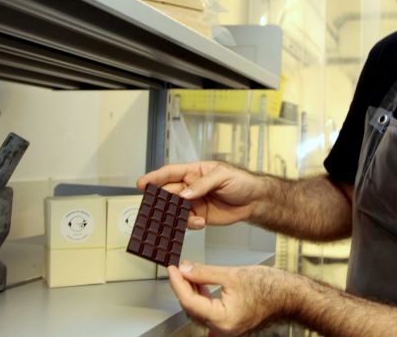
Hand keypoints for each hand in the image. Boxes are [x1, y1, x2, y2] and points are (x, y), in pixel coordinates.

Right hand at [137, 162, 261, 228]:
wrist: (254, 200)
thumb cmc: (241, 181)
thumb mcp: (223, 176)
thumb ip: (203, 184)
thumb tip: (185, 194)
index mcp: (195, 172)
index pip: (171, 173)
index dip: (155, 177)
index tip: (142, 183)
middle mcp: (191, 187)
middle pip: (169, 193)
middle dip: (162, 201)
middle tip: (158, 209)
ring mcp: (194, 202)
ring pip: (176, 210)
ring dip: (176, 216)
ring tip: (182, 218)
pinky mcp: (200, 216)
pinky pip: (187, 221)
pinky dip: (189, 224)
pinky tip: (199, 222)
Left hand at [168, 261, 290, 335]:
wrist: (290, 295)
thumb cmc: (270, 287)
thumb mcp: (232, 274)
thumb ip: (205, 273)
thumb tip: (185, 269)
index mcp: (222, 320)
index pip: (190, 302)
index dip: (178, 283)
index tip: (172, 269)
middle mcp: (222, 329)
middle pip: (192, 308)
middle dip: (183, 287)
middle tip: (177, 268)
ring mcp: (226, 327)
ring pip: (199, 310)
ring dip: (191, 291)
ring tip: (187, 272)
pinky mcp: (229, 322)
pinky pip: (209, 310)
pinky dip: (202, 296)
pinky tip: (200, 282)